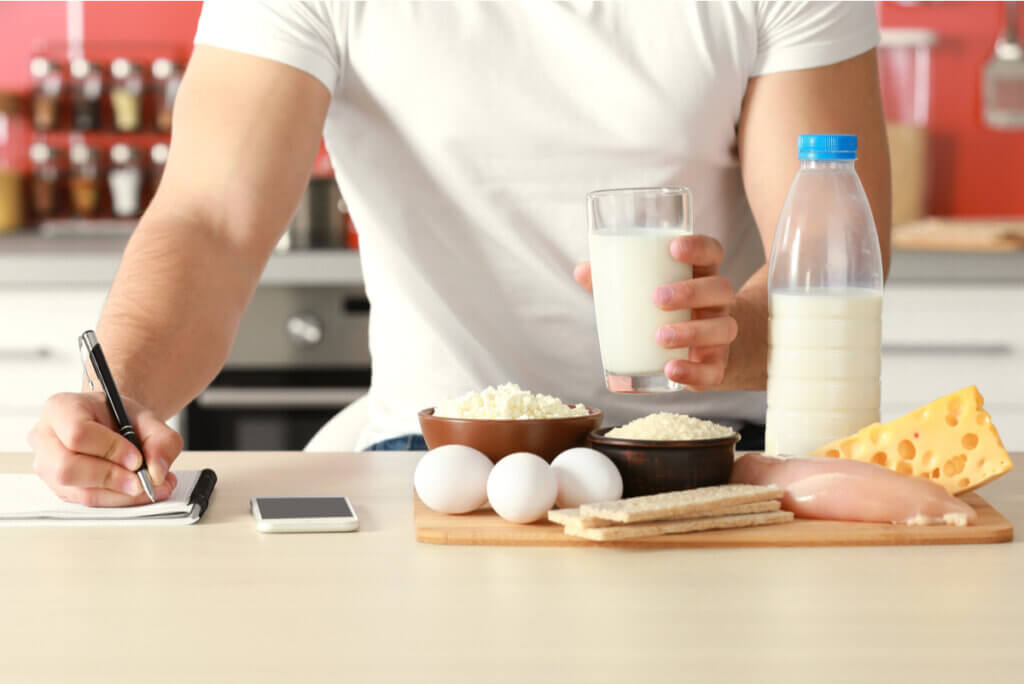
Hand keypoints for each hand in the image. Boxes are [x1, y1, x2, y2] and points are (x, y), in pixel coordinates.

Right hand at [28, 392, 182, 506]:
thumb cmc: (122, 417)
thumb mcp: (148, 418)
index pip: (77, 433)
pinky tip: (140, 492)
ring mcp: (48, 467)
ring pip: (79, 492)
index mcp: (61, 408)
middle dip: (111, 478)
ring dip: (121, 495)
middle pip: (67, 468)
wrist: (114, 424)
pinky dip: (119, 500)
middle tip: (144, 481)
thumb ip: (161, 441)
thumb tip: (157, 472)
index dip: (110, 450)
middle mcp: (46, 438)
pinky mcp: (61, 489)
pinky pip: (89, 502)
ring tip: (152, 486)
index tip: (137, 459)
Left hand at [574, 234, 737, 390]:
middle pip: (720, 288)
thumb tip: (582, 270)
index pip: (712, 252)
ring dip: (692, 332)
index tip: (674, 247)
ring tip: (659, 336)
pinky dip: (693, 372)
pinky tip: (670, 370)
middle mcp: (716, 303)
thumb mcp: (639, 293)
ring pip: (723, 328)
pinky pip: (714, 371)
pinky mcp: (715, 367)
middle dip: (691, 291)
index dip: (699, 246)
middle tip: (657, 298)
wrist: (692, 354)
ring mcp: (719, 335)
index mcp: (700, 276)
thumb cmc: (659, 313)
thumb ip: (614, 280)